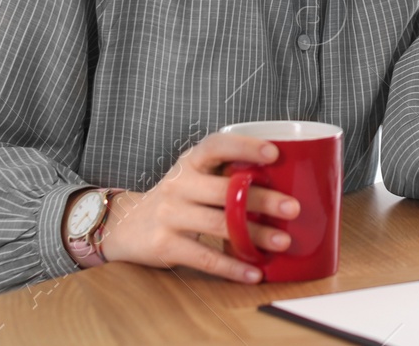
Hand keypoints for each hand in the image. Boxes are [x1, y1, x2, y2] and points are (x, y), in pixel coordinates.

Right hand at [96, 131, 300, 284]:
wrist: (124, 226)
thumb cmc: (176, 198)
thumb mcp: (193, 178)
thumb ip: (225, 176)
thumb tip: (284, 183)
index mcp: (190, 162)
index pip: (217, 146)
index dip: (245, 147)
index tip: (274, 153)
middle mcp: (178, 184)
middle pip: (225, 191)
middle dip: (262, 200)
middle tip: (293, 208)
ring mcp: (169, 215)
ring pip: (219, 225)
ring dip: (255, 235)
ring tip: (283, 242)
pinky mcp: (164, 245)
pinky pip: (204, 258)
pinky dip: (232, 267)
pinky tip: (255, 273)